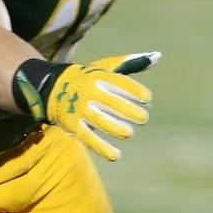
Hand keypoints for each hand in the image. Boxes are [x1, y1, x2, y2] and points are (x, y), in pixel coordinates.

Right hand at [13, 52, 159, 160]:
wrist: (54, 88)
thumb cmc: (91, 77)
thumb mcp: (109, 67)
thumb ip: (133, 63)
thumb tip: (158, 56)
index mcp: (100, 76)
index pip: (121, 83)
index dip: (135, 91)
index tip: (147, 98)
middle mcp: (90, 92)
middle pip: (113, 103)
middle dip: (130, 112)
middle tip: (143, 118)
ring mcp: (81, 110)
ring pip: (101, 121)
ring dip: (117, 129)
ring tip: (129, 133)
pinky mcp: (74, 126)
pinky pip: (89, 139)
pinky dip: (102, 148)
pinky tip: (116, 155)